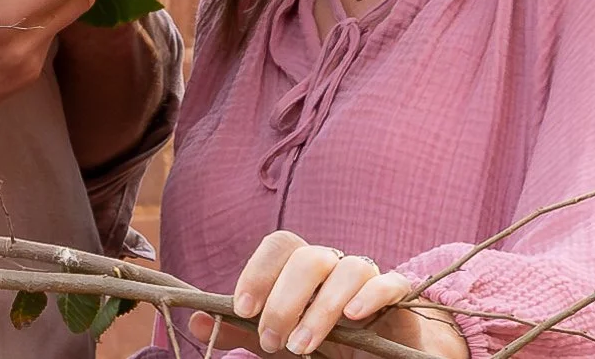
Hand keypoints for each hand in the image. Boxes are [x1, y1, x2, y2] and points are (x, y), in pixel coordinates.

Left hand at [189, 230, 469, 357]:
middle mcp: (333, 264)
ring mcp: (366, 276)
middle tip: (274, 341)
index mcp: (301, 268)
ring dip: (320, 307)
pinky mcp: (397, 295)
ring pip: (346, 269)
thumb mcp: (277, 342)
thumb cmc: (323, 343)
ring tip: (303, 346)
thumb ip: (241, 331)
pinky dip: (370, 295)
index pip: (278, 246)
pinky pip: (387, 282)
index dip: (258, 272)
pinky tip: (353, 317)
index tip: (243, 309)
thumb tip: (197, 321)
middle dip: (284, 299)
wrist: (380, 355)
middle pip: (308, 257)